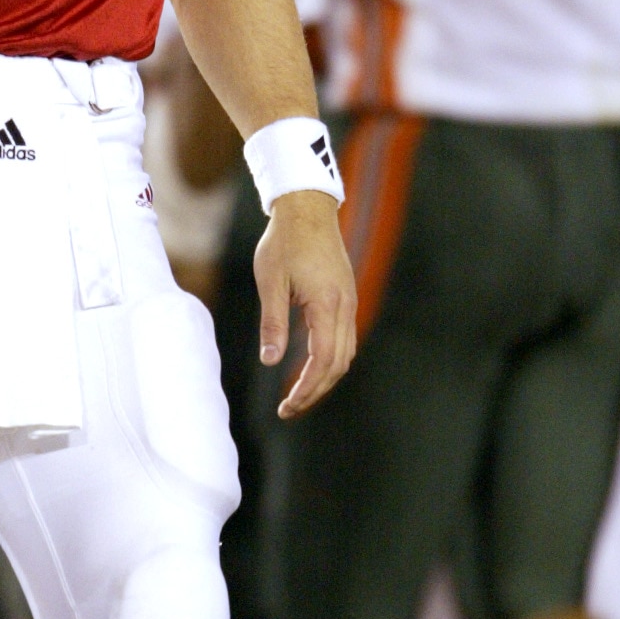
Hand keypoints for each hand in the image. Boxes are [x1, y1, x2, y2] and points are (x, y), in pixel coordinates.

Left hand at [253, 189, 355, 418]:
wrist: (307, 208)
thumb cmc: (284, 241)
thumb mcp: (270, 281)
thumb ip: (273, 322)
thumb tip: (272, 362)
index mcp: (327, 304)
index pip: (322, 361)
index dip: (306, 389)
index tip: (287, 406)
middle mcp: (344, 306)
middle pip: (338, 364)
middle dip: (315, 391)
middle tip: (289, 409)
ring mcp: (349, 302)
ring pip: (345, 354)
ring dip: (324, 378)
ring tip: (298, 394)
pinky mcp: (346, 297)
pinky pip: (344, 338)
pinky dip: (330, 360)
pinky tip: (310, 366)